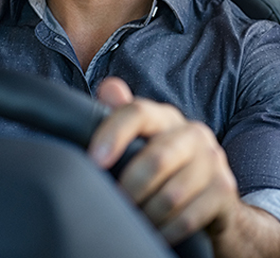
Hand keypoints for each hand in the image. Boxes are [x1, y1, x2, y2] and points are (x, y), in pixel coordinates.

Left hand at [88, 77, 238, 245]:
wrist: (213, 197)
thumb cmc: (165, 164)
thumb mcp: (143, 139)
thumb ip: (121, 114)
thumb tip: (108, 87)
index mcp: (166, 117)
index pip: (138, 112)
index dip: (113, 133)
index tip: (94, 160)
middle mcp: (192, 133)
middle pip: (156, 158)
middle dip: (130, 186)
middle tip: (115, 203)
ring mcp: (212, 161)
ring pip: (171, 194)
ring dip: (147, 214)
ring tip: (133, 220)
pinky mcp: (224, 191)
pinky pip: (188, 218)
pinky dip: (165, 230)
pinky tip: (154, 232)